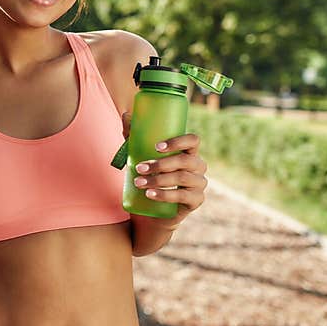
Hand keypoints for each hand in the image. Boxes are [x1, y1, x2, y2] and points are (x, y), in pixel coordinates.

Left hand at [121, 111, 207, 229]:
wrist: (151, 211)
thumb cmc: (148, 177)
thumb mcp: (140, 156)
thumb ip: (134, 136)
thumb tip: (127, 114)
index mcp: (188, 152)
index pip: (193, 141)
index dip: (178, 141)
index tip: (157, 147)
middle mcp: (198, 166)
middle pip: (185, 160)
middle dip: (160, 164)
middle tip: (139, 168)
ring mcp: (199, 184)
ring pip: (182, 178)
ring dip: (159, 179)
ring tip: (139, 182)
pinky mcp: (196, 201)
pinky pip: (183, 197)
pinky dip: (165, 195)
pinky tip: (150, 194)